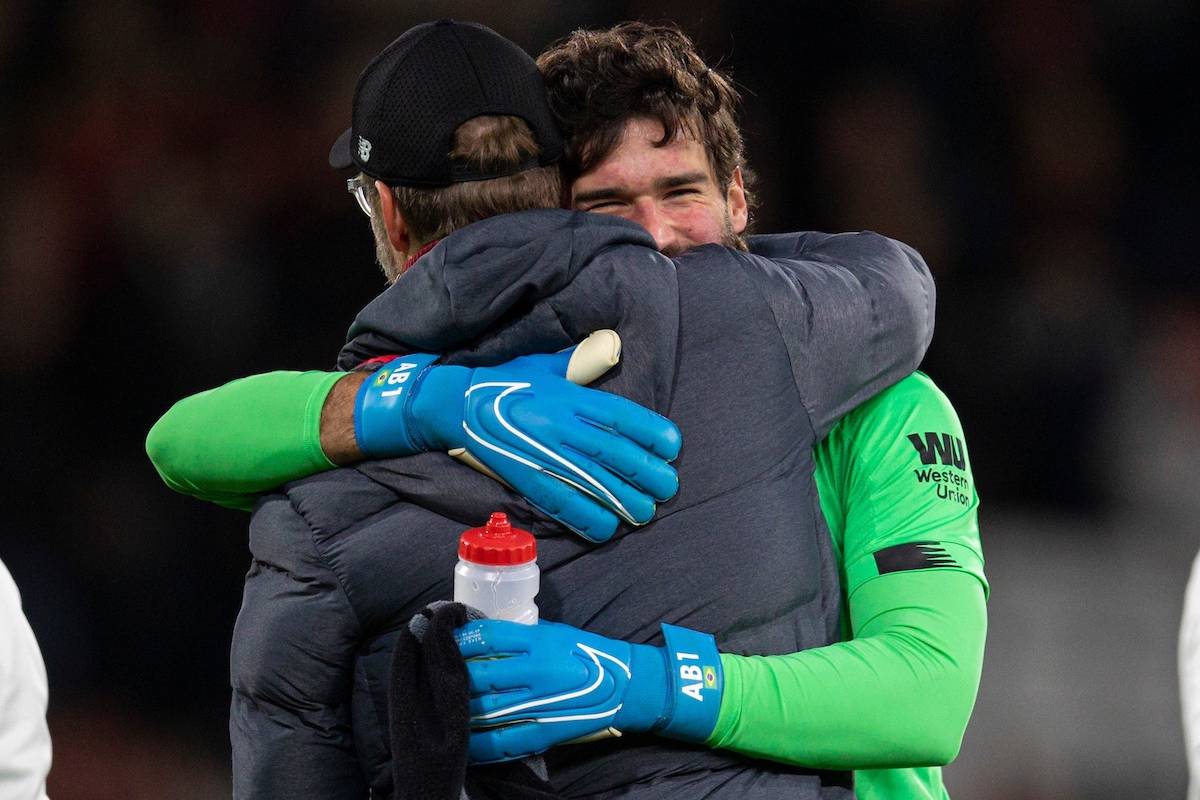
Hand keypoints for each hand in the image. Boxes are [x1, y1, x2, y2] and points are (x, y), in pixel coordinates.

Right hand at [353, 332, 681, 541]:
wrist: (458, 404)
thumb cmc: (507, 381)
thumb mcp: (547, 363)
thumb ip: (581, 361)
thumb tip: (611, 345)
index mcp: (571, 397)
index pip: (622, 417)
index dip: (652, 434)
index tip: (671, 447)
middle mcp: (562, 426)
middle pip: (617, 454)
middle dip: (648, 475)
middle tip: (666, 487)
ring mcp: (545, 454)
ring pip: (596, 483)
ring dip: (626, 502)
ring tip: (644, 513)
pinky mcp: (527, 478)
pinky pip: (564, 504)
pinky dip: (588, 519)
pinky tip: (606, 528)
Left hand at [455, 618, 722, 763]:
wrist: (625, 686)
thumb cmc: (585, 654)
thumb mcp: (553, 633)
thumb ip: (519, 637)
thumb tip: (474, 636)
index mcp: (540, 641)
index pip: (488, 636)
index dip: (458, 638)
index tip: (438, 638)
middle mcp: (538, 671)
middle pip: (479, 674)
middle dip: (449, 675)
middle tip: (430, 674)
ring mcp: (540, 704)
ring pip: (484, 709)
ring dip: (457, 710)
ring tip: (438, 706)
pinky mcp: (544, 732)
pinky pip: (501, 742)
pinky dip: (476, 743)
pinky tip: (461, 740)